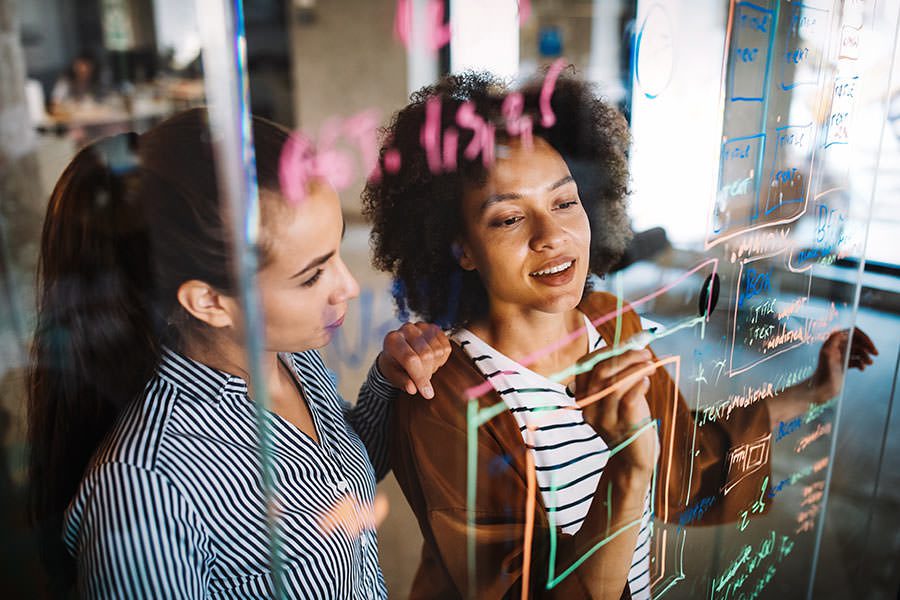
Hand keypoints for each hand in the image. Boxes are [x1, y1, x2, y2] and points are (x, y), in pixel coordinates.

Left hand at [377, 322, 450, 398]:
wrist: (398, 350)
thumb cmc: (394, 364)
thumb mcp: (393, 375)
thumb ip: (402, 382)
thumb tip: (413, 389)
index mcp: (392, 340)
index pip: (411, 359)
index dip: (420, 377)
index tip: (426, 393)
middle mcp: (406, 329)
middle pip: (426, 355)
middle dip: (427, 373)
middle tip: (422, 380)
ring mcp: (421, 326)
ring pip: (438, 351)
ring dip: (434, 365)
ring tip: (424, 368)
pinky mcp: (434, 328)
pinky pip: (446, 347)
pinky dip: (442, 359)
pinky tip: (431, 360)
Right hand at [581, 348, 658, 473]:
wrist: (632, 459)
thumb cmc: (628, 421)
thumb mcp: (617, 396)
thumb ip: (619, 374)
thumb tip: (636, 344)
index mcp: (583, 397)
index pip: (585, 365)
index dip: (606, 350)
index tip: (627, 345)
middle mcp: (589, 408)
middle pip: (601, 372)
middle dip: (624, 356)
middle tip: (645, 353)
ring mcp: (605, 420)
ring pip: (614, 384)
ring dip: (635, 369)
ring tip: (650, 364)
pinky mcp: (623, 428)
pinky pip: (628, 401)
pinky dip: (639, 385)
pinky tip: (647, 381)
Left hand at [809, 327, 877, 401]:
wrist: (819, 391)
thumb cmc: (823, 375)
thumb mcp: (827, 358)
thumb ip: (832, 344)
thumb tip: (839, 332)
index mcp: (831, 343)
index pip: (849, 333)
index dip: (861, 336)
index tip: (870, 345)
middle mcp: (835, 348)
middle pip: (855, 341)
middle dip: (866, 346)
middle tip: (876, 353)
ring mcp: (839, 356)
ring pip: (857, 351)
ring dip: (865, 356)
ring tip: (869, 363)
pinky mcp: (842, 365)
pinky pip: (855, 360)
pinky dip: (861, 363)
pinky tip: (862, 369)